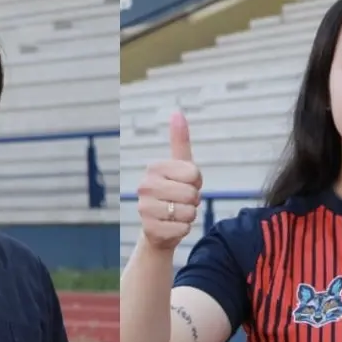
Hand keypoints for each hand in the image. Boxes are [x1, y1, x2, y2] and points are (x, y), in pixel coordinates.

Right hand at [136, 111, 202, 250]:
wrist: (159, 227)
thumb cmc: (174, 192)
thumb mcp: (180, 166)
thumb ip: (179, 141)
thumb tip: (177, 112)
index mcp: (154, 168)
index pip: (194, 174)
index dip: (196, 182)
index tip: (185, 184)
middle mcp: (145, 186)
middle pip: (191, 194)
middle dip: (193, 201)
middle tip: (181, 202)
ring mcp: (144, 208)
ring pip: (188, 212)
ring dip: (189, 216)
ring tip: (176, 214)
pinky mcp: (150, 229)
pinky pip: (183, 229)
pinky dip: (183, 230)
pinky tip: (171, 227)